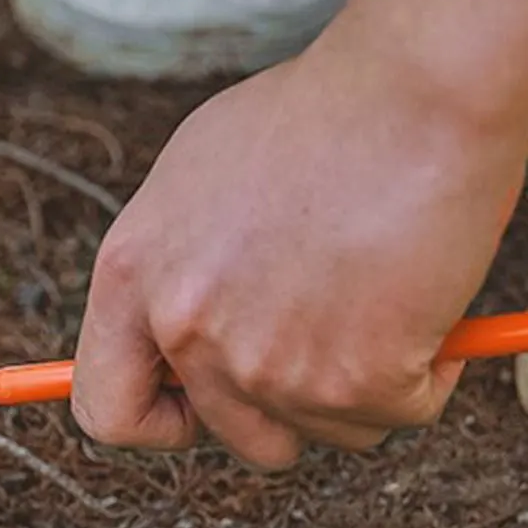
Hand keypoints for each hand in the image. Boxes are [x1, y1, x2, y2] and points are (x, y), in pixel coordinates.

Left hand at [72, 48, 524, 466]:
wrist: (417, 89)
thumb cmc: (314, 119)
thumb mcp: (192, 183)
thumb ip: (170, 275)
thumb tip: (170, 334)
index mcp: (132, 279)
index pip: (107, 409)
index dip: (157, 422)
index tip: (193, 409)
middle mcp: (185, 331)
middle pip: (233, 438)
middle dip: (284, 410)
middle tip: (319, 352)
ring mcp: (264, 364)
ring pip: (321, 434)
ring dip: (355, 388)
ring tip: (374, 301)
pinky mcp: (350, 380)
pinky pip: (393, 416)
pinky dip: (421, 374)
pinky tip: (422, 304)